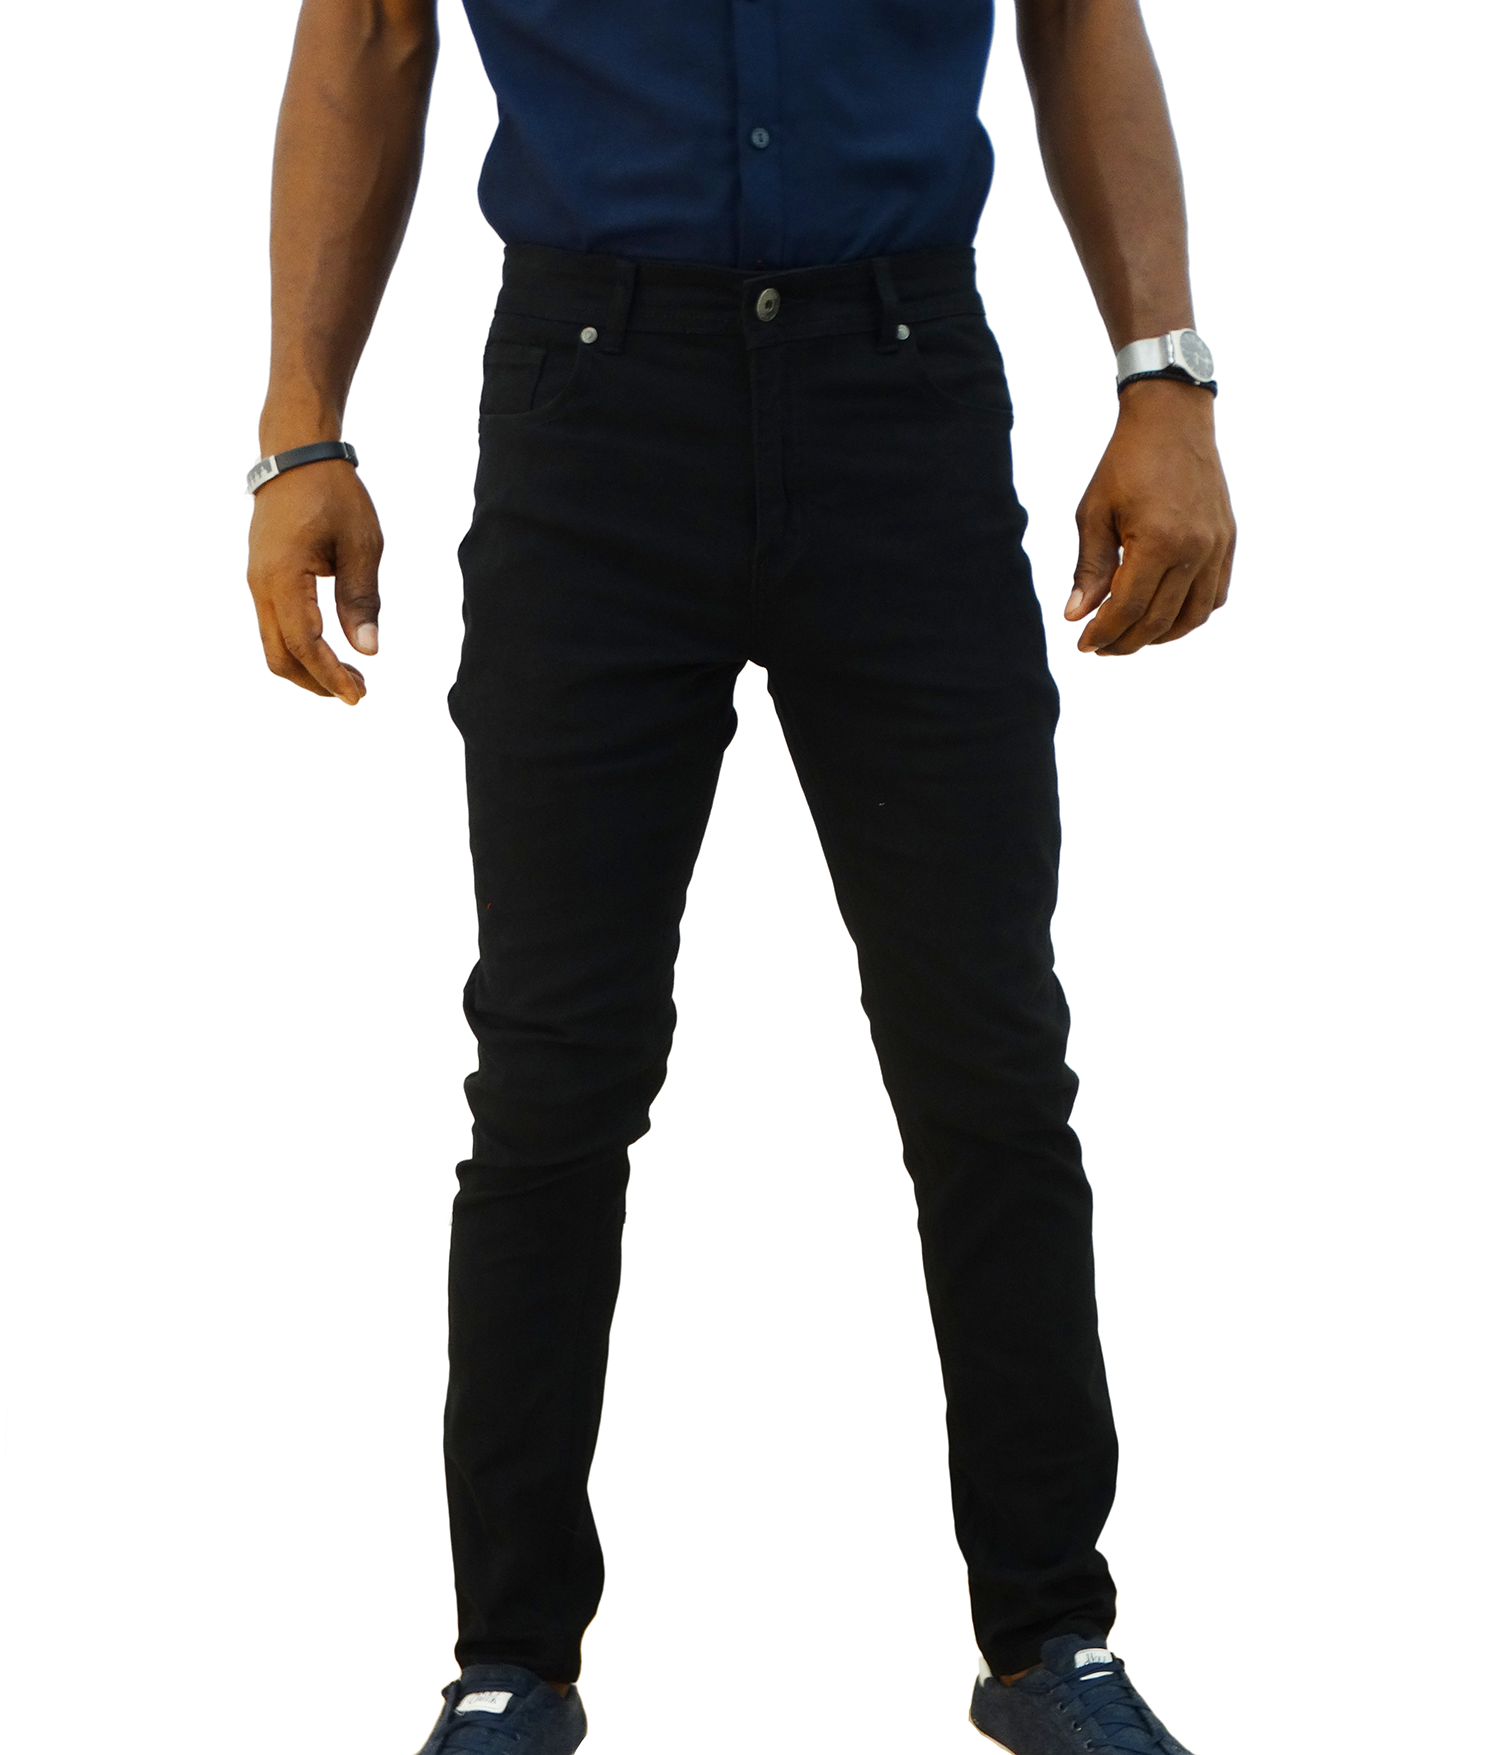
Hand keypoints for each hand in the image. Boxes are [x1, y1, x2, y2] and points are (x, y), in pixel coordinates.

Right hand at [246, 458, 382, 702]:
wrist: (295, 455)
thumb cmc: (332, 494)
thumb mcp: (360, 545)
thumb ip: (362, 598)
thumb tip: (368, 649)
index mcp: (283, 576)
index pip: (305, 644)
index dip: (331, 676)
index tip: (358, 696)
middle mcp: (261, 584)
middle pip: (280, 656)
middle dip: (318, 682)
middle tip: (359, 692)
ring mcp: (257, 582)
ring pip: (273, 645)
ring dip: (309, 668)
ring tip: (350, 676)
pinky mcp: (262, 578)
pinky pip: (273, 626)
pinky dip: (300, 648)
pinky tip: (331, 650)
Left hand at [1066, 378, 1235, 654]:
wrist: (1172, 420)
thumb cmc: (1125, 463)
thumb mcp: (1094, 513)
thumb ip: (1089, 568)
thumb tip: (1076, 615)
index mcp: (1157, 542)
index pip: (1129, 609)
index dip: (1104, 633)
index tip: (1083, 644)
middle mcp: (1194, 550)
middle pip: (1160, 620)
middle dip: (1126, 641)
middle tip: (1101, 647)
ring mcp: (1217, 547)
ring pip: (1193, 616)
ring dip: (1161, 636)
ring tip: (1131, 637)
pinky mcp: (1227, 541)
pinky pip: (1215, 596)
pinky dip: (1190, 615)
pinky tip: (1164, 616)